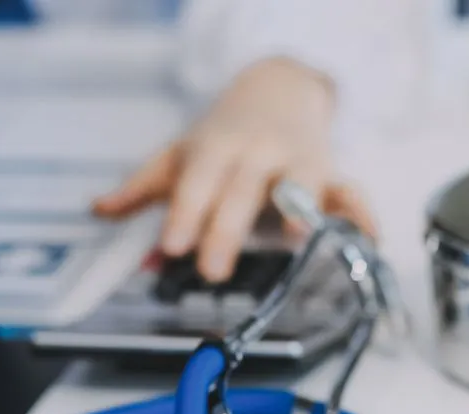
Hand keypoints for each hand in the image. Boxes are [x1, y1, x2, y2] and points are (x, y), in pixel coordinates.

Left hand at [93, 57, 376, 281]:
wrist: (280, 89)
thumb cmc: (225, 134)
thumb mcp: (180, 153)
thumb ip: (144, 188)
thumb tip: (100, 210)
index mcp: (218, 146)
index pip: (198, 181)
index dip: (185, 213)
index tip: (171, 245)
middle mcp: (260, 151)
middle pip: (243, 190)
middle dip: (228, 228)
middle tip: (211, 269)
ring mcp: (299, 162)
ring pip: (302, 182)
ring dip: (300, 206)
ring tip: (293, 236)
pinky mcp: (331, 175)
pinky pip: (351, 193)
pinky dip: (362, 214)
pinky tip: (368, 237)